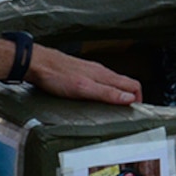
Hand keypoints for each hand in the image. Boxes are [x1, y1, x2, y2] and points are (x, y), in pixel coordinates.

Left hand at [25, 45, 141, 105]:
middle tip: (129, 112)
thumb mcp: (84, 88)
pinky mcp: (81, 73)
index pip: (133, 84)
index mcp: (104, 75)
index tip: (136, 112)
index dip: (138, 99)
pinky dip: (105, 91)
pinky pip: (100, 82)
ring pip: (113, 82)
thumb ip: (107, 93)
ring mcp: (90, 71)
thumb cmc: (56, 75)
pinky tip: (97, 98)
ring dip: (119, 94)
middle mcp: (100, 71)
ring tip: (116, 108)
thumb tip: (129, 98)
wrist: (37, 64)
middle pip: (125, 83)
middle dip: (131, 97)